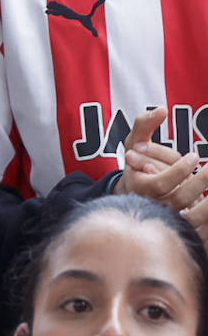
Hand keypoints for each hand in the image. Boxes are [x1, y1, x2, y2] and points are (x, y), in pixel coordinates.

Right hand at [121, 107, 207, 236]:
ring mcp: (168, 218)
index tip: (194, 156)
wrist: (134, 193)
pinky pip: (202, 225)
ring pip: (194, 215)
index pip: (161, 183)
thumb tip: (162, 109)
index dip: (178, 170)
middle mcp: (153, 206)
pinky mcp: (182, 226)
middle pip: (181, 198)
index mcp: (138, 188)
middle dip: (199, 181)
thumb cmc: (137, 163)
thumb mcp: (134, 142)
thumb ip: (143, 124)